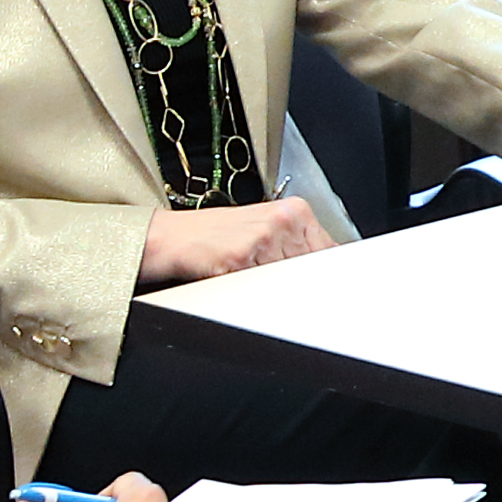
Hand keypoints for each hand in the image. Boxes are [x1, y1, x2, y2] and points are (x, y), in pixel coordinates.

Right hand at [140, 197, 328, 285]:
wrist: (171, 237)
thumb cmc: (215, 236)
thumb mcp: (264, 231)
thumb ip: (297, 246)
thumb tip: (327, 267)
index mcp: (293, 210)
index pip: (330, 250)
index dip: (321, 273)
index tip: (316, 282)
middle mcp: (282, 220)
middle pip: (311, 268)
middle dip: (294, 280)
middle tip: (267, 273)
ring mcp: (264, 237)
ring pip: (288, 280)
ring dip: (270, 286)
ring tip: (246, 271)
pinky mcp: (243, 257)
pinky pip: (261, 287)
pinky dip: (249, 290)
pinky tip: (234, 274)